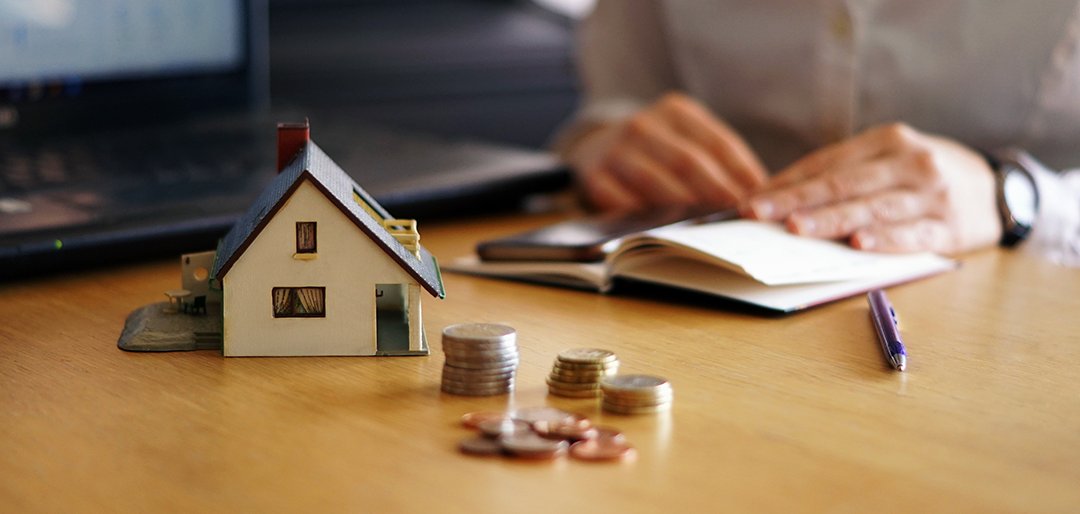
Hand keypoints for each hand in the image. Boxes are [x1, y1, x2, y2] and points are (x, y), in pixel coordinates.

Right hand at [563, 92, 766, 210]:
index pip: (718, 142)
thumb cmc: (657, 149)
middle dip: (717, 191)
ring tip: (709, 226)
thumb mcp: (686, 137)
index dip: (742, 171)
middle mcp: (643, 124)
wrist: (595, 147)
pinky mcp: (594, 177)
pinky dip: (645, 216)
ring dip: (684, 207)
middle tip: (738, 215)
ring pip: (655, 181)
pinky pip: (622, 201)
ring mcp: (615, 149)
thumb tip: (759, 191)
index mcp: (675, 110)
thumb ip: (717, 158)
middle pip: (688, 161)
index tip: (761, 195)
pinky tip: (665, 229)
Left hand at [742, 123, 1001, 253]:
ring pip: (872, 208)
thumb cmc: (924, 175)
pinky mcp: (951, 226)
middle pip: (844, 184)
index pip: (827, 163)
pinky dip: (884, 240)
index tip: (751, 199)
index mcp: (887, 140)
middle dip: (797, 200)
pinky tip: (858, 245)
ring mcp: (932, 194)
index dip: (787, 182)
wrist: (999, 187)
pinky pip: (912, 234)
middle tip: (760, 214)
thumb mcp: (889, 160)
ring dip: (831, 220)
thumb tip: (779, 199)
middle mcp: (910, 161)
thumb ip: (844, 175)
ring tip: (796, 229)